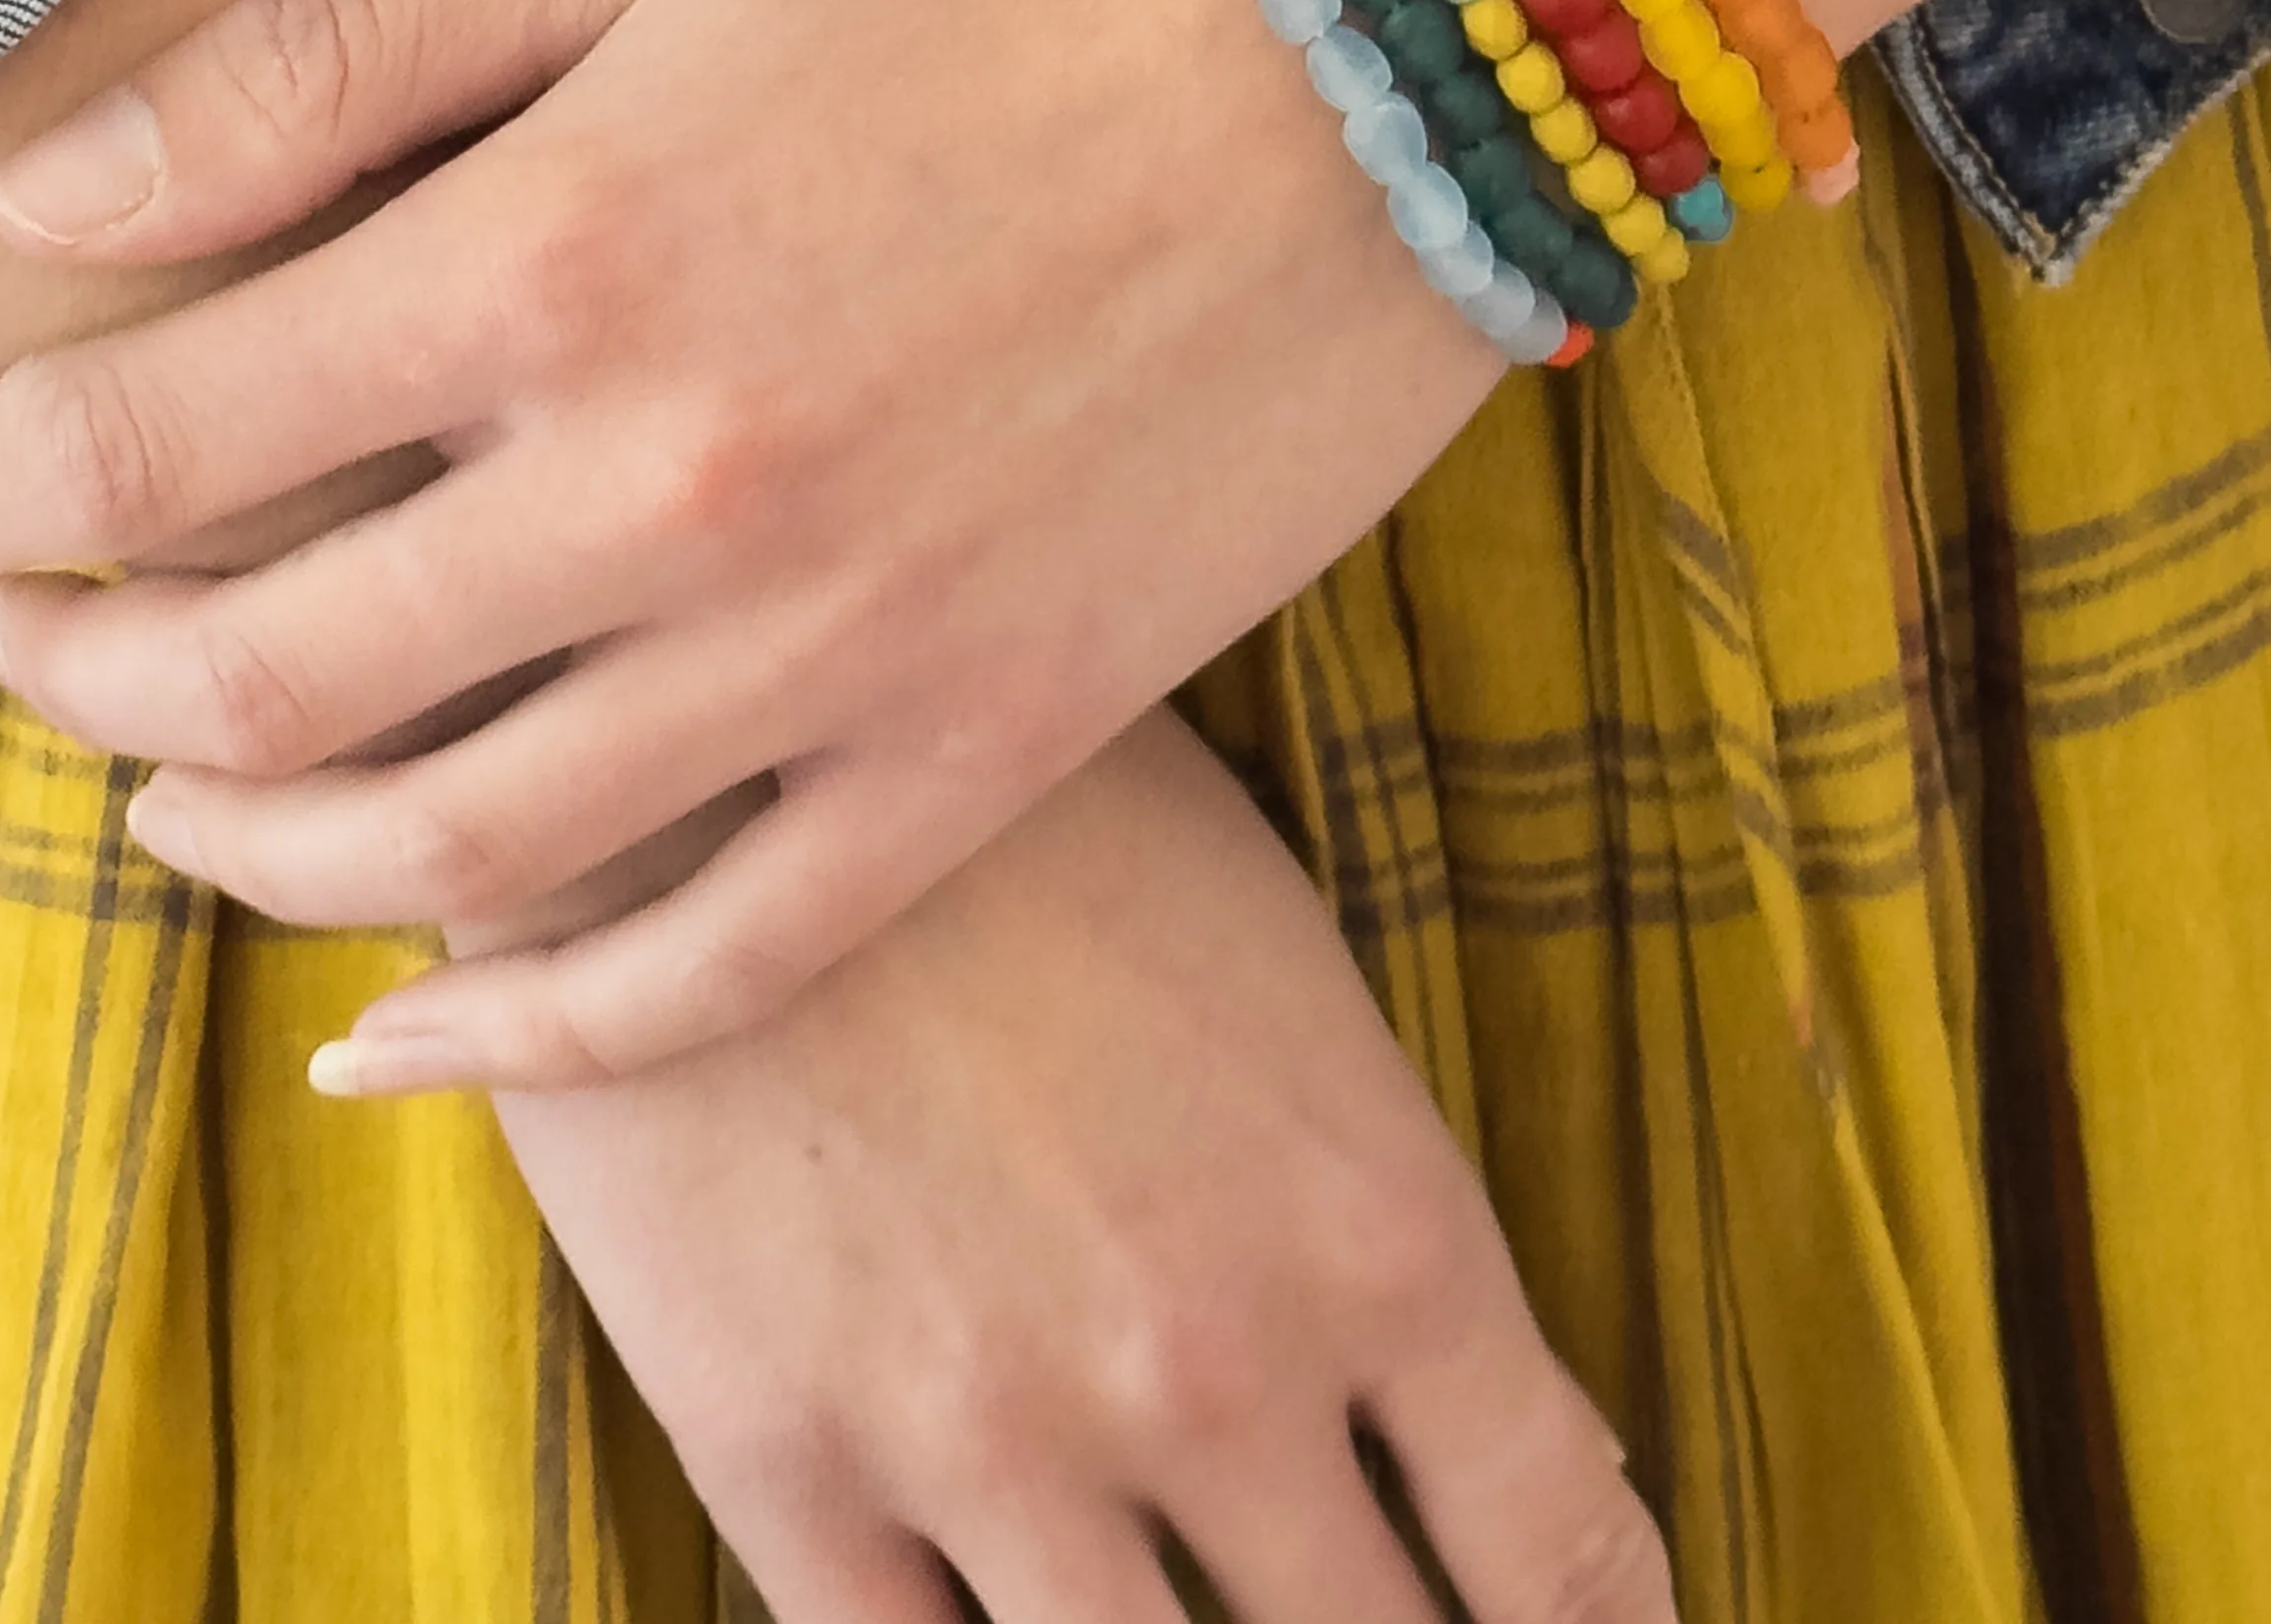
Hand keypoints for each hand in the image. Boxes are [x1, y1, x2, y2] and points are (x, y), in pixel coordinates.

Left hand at [0, 0, 1503, 1084]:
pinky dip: (535, 1043)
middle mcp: (669, 490)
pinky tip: (408, 1046)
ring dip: (253, 860)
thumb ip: (343, 70)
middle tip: (26, 642)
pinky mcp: (998, 740)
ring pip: (453, 857)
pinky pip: (722, 965)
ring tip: (183, 812)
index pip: (148, 443)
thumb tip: (62, 217)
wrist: (1399, 13)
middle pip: (258, 676)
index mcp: (558, 253)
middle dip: (80, 676)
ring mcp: (842, 650)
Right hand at [495, 710, 1672, 1623]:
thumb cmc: (1025, 813)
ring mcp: (994, 1437)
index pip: (1561, 1548)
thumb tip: (1481, 1411)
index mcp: (1375, 1229)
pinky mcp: (784, 1461)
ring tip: (1186, 1612)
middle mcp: (1211, 1371)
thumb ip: (1376, 1211)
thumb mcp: (1276, 963)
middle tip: (1371, 1615)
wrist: (709, 734)